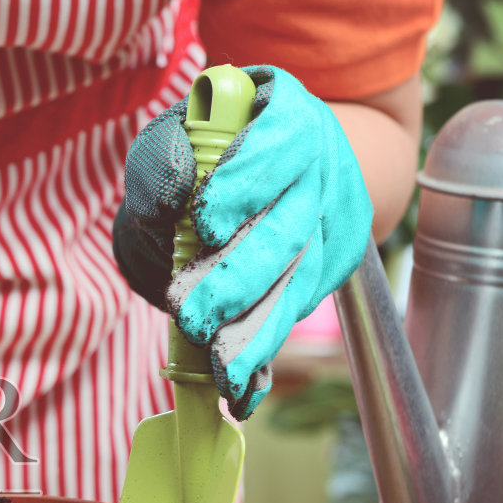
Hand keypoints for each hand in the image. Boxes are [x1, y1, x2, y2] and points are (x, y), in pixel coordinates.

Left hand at [112, 65, 372, 418]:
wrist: (266, 158)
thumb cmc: (208, 148)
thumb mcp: (176, 134)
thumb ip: (164, 159)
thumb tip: (170, 199)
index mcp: (289, 118)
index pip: (277, 148)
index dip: (243, 186)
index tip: (206, 224)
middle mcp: (325, 167)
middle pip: (289, 230)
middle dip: (238, 280)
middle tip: (191, 316)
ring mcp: (338, 218)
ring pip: (301, 280)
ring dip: (258, 330)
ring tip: (221, 371)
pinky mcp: (337, 262)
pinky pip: (303, 309)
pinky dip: (270, 346)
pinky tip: (244, 385)